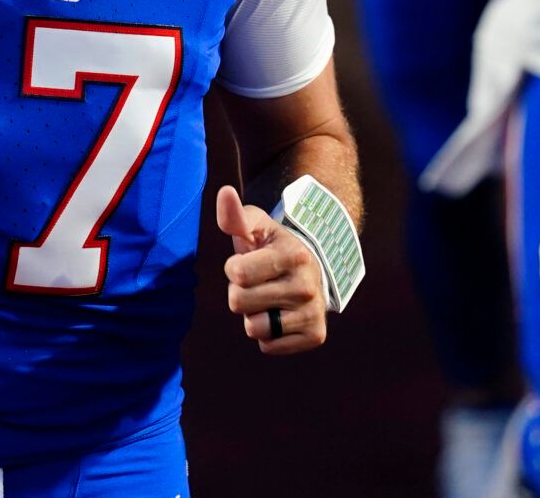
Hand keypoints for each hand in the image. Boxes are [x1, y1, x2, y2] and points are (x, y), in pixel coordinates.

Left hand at [216, 185, 326, 354]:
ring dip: (254, 316)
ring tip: (269, 299)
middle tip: (259, 282)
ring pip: (254, 328)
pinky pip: (268, 347)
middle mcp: (307, 285)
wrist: (309, 270)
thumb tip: (224, 192)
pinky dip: (268, 335)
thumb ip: (235, 215)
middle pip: (239, 302)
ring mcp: (313, 312)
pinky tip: (281, 316)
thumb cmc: (272, 246)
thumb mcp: (256, 226)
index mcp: (293, 255)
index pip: (236, 273)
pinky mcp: (315, 335)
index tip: (250, 262)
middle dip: (240, 293)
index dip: (234, 269)